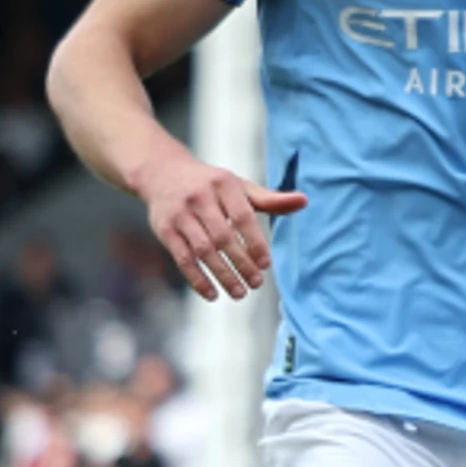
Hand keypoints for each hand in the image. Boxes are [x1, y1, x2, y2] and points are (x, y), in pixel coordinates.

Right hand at [138, 151, 304, 300]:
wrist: (161, 172)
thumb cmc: (209, 183)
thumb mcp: (238, 185)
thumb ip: (269, 199)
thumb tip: (304, 201)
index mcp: (223, 184)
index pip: (243, 217)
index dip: (255, 242)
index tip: (266, 264)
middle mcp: (199, 198)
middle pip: (223, 237)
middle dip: (241, 263)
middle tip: (256, 283)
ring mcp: (180, 215)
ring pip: (203, 250)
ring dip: (223, 274)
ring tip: (240, 293)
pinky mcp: (165, 230)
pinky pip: (182, 258)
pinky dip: (197, 279)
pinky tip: (212, 293)